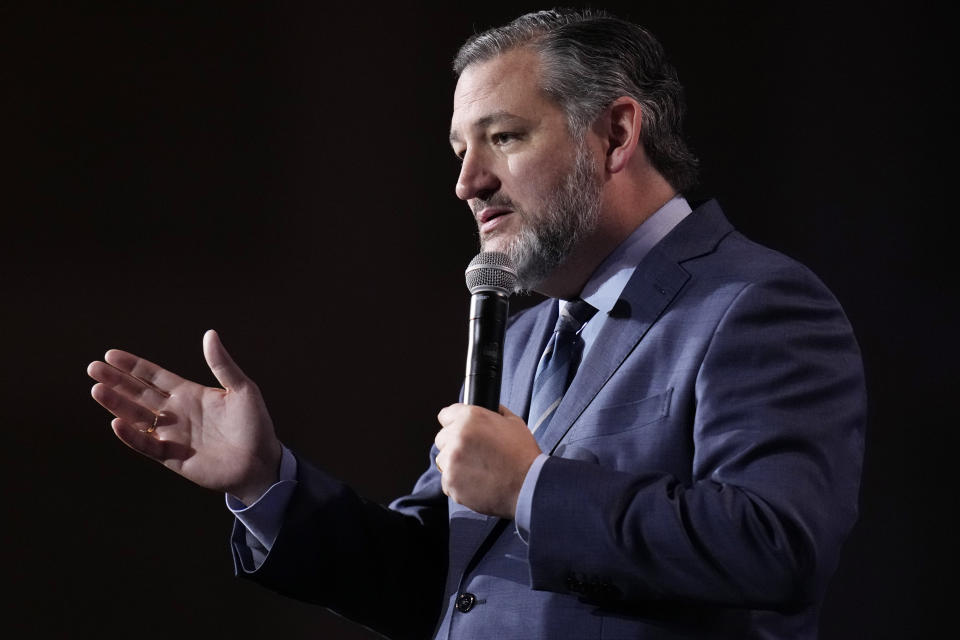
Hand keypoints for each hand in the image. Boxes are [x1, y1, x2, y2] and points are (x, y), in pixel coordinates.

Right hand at [87, 329, 281, 504]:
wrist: (261, 463)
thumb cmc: (255, 425)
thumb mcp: (243, 390)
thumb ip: (222, 365)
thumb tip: (210, 334)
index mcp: (190, 394)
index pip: (154, 377)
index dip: (134, 366)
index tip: (110, 355)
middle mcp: (177, 413)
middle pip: (139, 394)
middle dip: (117, 381)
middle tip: (93, 368)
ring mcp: (173, 435)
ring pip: (138, 417)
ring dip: (117, 404)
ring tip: (97, 390)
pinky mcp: (173, 458)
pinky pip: (147, 445)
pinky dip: (132, 435)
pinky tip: (116, 422)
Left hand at [434, 403, 540, 518]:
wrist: (528, 485)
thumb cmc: (523, 454)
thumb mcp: (513, 422)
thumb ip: (495, 412)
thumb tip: (490, 408)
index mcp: (470, 417)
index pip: (445, 415)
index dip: (454, 423)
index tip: (459, 430)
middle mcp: (457, 436)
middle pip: (442, 438)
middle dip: (454, 444)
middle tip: (473, 453)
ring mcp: (451, 460)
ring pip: (443, 459)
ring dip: (454, 464)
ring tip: (476, 469)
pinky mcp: (450, 482)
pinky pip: (447, 480)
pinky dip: (457, 482)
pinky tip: (476, 482)